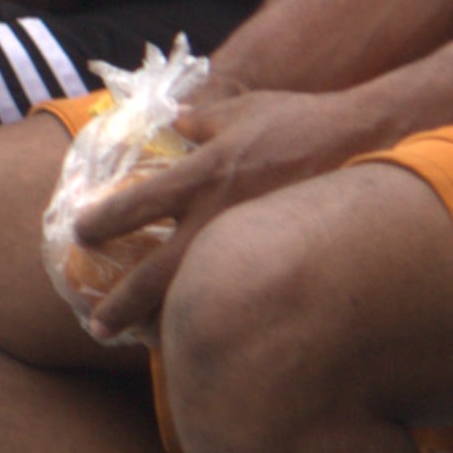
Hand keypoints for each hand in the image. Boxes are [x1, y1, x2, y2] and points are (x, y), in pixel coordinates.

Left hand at [65, 76, 403, 338]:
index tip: (78, 235)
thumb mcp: (247, 108)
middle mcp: (222, 215)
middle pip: (159, 271)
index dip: (105, 221)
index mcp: (207, 172)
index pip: (141, 202)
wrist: (375, 144)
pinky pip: (241, 302)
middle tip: (95, 324)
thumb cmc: (306, 122)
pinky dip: (218, 321)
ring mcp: (254, 247)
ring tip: (138, 344)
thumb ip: (203, 117)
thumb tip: (171, 122)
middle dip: (124, 302)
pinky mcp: (285, 268)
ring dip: (165, 324)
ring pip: (198, 299)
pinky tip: (204, 340)